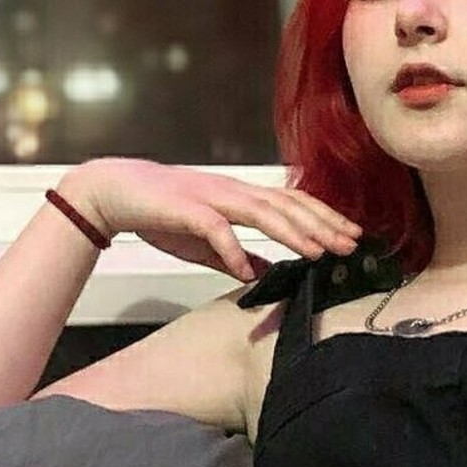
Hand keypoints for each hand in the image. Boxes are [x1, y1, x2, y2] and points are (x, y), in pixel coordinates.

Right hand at [56, 159, 361, 281]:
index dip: (325, 217)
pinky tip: (247, 270)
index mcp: (242, 196)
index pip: (293, 203)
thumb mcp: (208, 241)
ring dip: (292, 233)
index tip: (351, 235)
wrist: (115, 191)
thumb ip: (237, 257)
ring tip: (317, 253)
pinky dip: (232, 249)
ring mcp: (211, 197)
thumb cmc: (163, 214)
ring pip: (261, 211)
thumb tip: (263, 275)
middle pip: (287, 205)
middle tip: (350, 244)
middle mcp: (233, 191)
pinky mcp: (185, 209)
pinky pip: (214, 229)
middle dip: (322, 225)